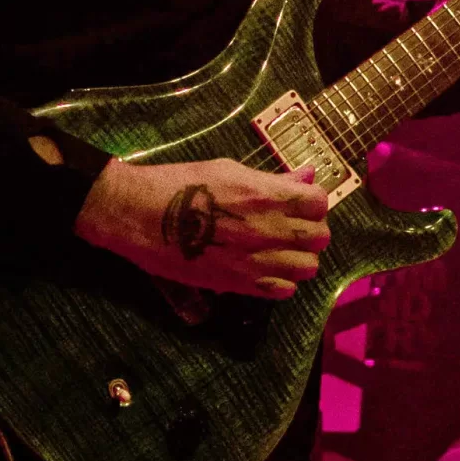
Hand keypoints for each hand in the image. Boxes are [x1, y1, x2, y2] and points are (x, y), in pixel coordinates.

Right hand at [74, 157, 329, 300]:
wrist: (140, 215)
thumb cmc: (180, 183)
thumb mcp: (228, 169)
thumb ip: (271, 178)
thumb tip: (306, 175)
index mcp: (266, 195)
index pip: (319, 203)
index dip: (313, 202)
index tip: (300, 202)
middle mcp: (268, 230)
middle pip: (319, 237)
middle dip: (311, 229)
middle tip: (291, 226)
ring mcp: (256, 260)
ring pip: (307, 267)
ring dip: (299, 257)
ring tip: (280, 250)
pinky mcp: (239, 284)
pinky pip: (283, 291)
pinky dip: (281, 281)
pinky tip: (265, 268)